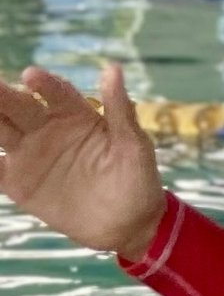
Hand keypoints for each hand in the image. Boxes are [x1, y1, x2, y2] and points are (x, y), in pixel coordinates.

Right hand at [0, 63, 164, 259]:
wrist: (130, 226)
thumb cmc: (138, 181)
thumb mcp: (135, 147)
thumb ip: (121, 111)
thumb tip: (113, 69)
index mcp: (73, 114)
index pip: (54, 92)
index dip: (43, 83)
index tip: (31, 76)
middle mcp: (45, 127)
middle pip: (16, 104)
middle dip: (0, 94)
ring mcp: (29, 153)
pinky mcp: (18, 181)